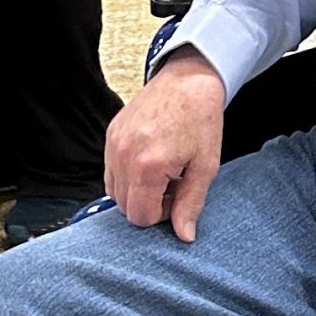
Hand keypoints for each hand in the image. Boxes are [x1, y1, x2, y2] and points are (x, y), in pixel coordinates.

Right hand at [103, 47, 226, 239]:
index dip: (161, 215)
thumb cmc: (201, 120)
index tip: (178, 195)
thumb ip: (191, 203)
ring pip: (114, 190)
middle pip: (124, 207)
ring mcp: (113, 144)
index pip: (140, 216)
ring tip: (162, 172)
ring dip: (136, 190)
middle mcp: (123, 156)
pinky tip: (150, 160)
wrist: (188, 80)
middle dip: (148, 204)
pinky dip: (128, 174)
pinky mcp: (110, 134)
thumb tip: (184, 235)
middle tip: (172, 184)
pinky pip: (111, 170)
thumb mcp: (205, 166)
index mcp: (147, 166)